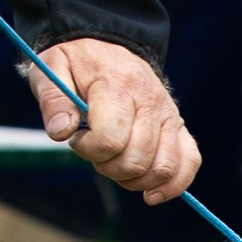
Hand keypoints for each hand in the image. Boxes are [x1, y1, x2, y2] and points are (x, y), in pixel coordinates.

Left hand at [24, 39, 201, 204]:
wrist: (107, 47)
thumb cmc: (77, 64)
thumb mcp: (52, 69)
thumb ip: (53, 101)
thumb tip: (61, 133)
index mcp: (118, 85)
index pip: (110, 139)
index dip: (88, 150)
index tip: (77, 138)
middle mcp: (150, 101)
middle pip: (136, 159)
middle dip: (108, 167)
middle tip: (95, 151)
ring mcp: (169, 115)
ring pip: (162, 167)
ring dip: (134, 180)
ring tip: (117, 164)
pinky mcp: (179, 127)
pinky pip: (189, 162)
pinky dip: (172, 185)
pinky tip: (150, 194)